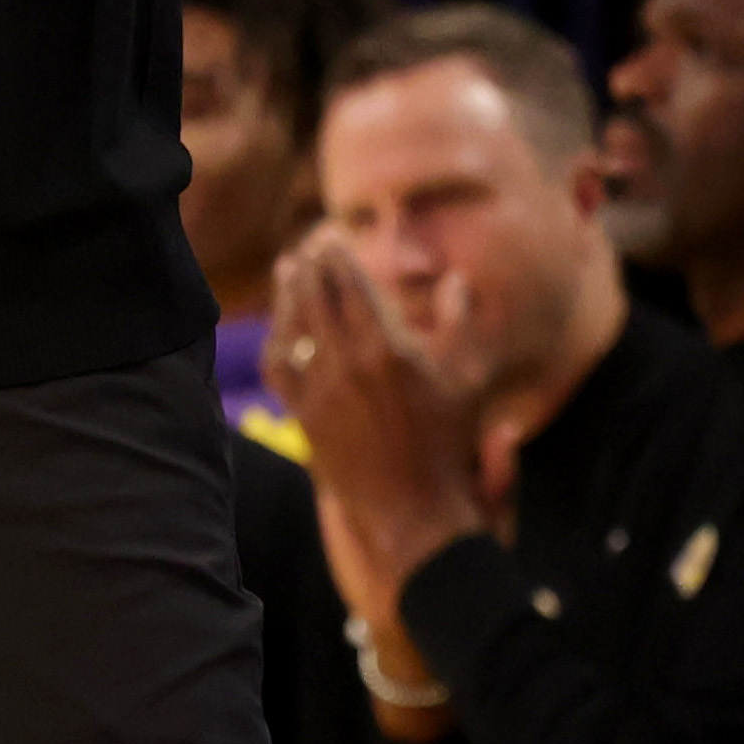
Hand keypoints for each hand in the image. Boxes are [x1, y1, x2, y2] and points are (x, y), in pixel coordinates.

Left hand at [267, 229, 487, 605]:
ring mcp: (320, 391)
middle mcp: (348, 364)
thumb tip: (456, 278)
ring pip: (294, 328)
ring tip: (288, 267)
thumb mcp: (468, 379)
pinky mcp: (303, 417)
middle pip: (318, 298)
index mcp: (389, 348)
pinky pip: (279, 368)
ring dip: (289, 293)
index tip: (330, 236)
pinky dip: (275, 340)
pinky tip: (278, 326)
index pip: (351, 286)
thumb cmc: (448, 441)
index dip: (336, 256)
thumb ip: (463, 323)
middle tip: (309, 241)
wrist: (414, 508)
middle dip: (311, 264)